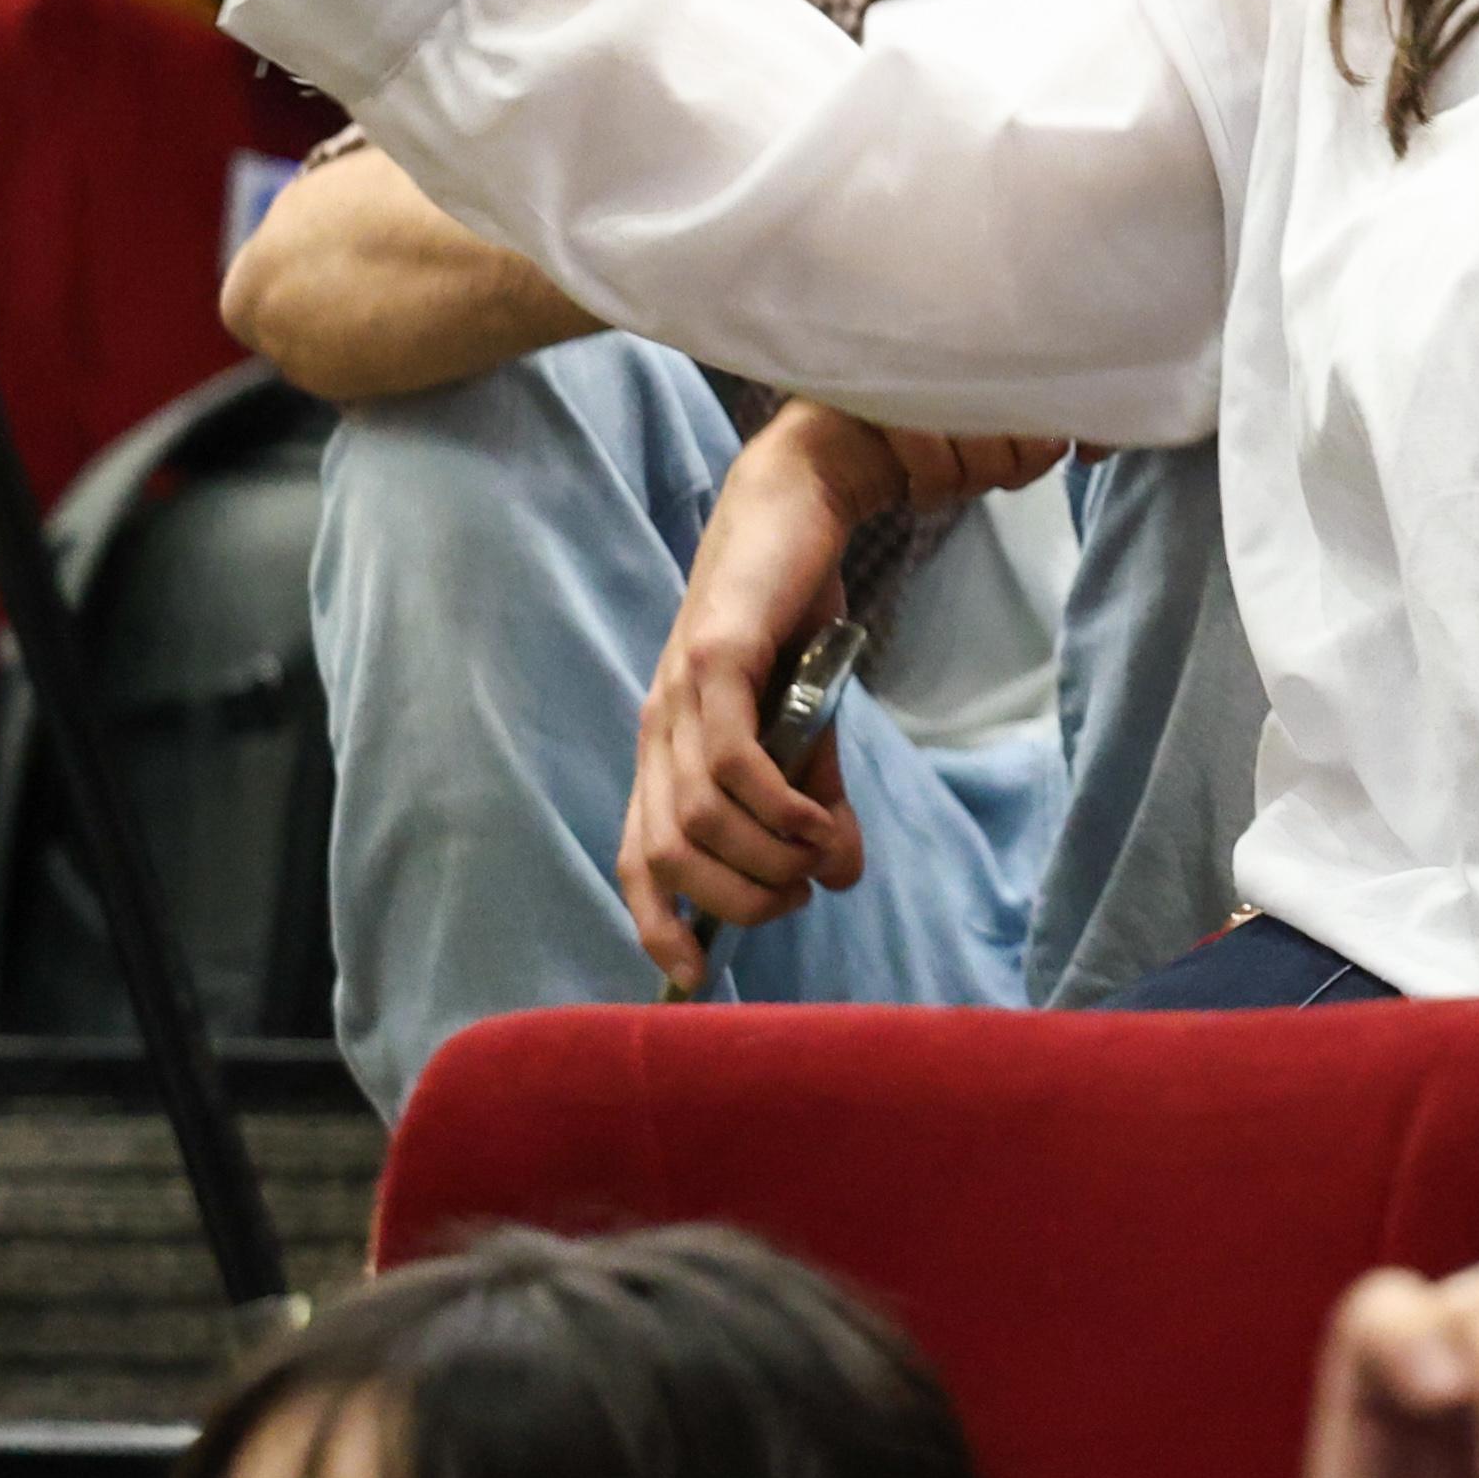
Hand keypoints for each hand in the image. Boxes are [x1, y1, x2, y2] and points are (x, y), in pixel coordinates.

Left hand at [623, 402, 1071, 986]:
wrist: (800, 501)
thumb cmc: (800, 614)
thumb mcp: (814, 723)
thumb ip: (818, 799)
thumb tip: (842, 873)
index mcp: (668, 750)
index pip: (636, 859)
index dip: (657, 925)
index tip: (699, 976)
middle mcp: (658, 730)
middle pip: (667, 858)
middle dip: (738, 901)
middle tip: (802, 894)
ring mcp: (678, 696)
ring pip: (698, 822)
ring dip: (767, 860)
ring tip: (823, 857)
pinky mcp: (712, 662)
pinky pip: (732, 764)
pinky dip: (779, 809)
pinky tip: (820, 820)